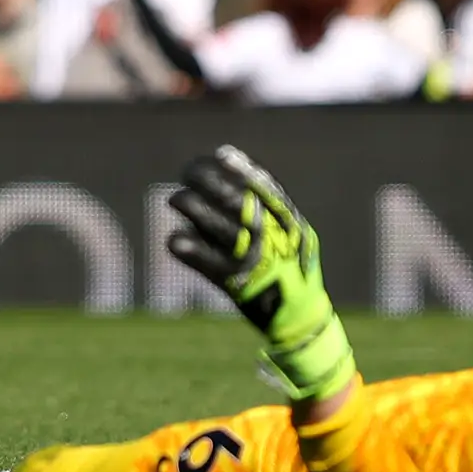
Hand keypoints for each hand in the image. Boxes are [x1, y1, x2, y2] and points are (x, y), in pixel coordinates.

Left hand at [166, 148, 356, 406]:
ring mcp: (255, 264)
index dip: (242, 171)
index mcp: (290, 225)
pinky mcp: (237, 286)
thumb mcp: (292, 233)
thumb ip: (268, 206)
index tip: (221, 154)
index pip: (266, 190)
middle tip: (188, 170)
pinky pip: (210, 265)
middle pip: (239, 205)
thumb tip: (227, 168)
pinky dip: (192, 251)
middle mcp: (275, 241)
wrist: (299, 317)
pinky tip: (173, 238)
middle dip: (210, 184)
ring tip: (174, 198)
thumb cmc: (290, 267)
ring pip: (222, 230)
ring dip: (195, 211)